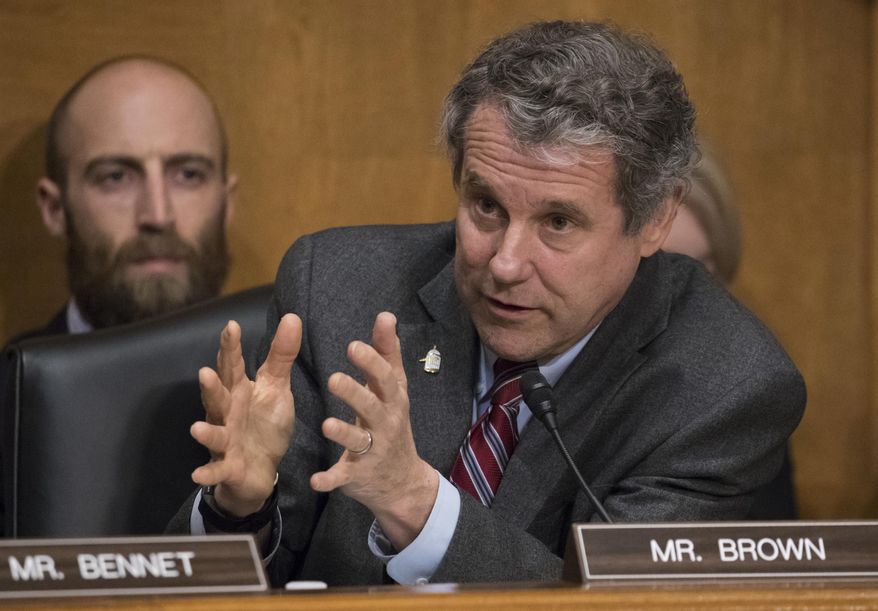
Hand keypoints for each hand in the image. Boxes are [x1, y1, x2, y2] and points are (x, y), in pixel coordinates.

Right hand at [190, 313, 301, 516]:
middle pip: (218, 398)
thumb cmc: (264, 423)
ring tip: (196, 427)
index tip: (231, 326)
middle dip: (211, 387)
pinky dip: (208, 473)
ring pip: (215, 434)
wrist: (261, 469)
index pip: (233, 366)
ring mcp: (226, 441)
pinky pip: (217, 470)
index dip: (231, 348)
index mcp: (239, 391)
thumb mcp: (277, 387)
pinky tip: (198, 474)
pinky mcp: (229, 466)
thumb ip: (282, 355)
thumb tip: (292, 316)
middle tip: (205, 372)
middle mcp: (227, 413)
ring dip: (206, 432)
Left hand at [310, 312, 437, 549]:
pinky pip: (342, 476)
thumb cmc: (393, 424)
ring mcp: (372, 450)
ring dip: (343, 433)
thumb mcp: (395, 390)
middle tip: (333, 379)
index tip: (353, 346)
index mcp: (392, 400)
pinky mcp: (357, 475)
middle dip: (354, 393)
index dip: (370, 362)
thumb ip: (387, 353)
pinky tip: (314, 480)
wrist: (403, 482)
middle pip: (371, 406)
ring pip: (358, 440)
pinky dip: (330, 479)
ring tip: (326, 425)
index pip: (384, 378)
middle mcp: (385, 423)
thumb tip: (386, 316)